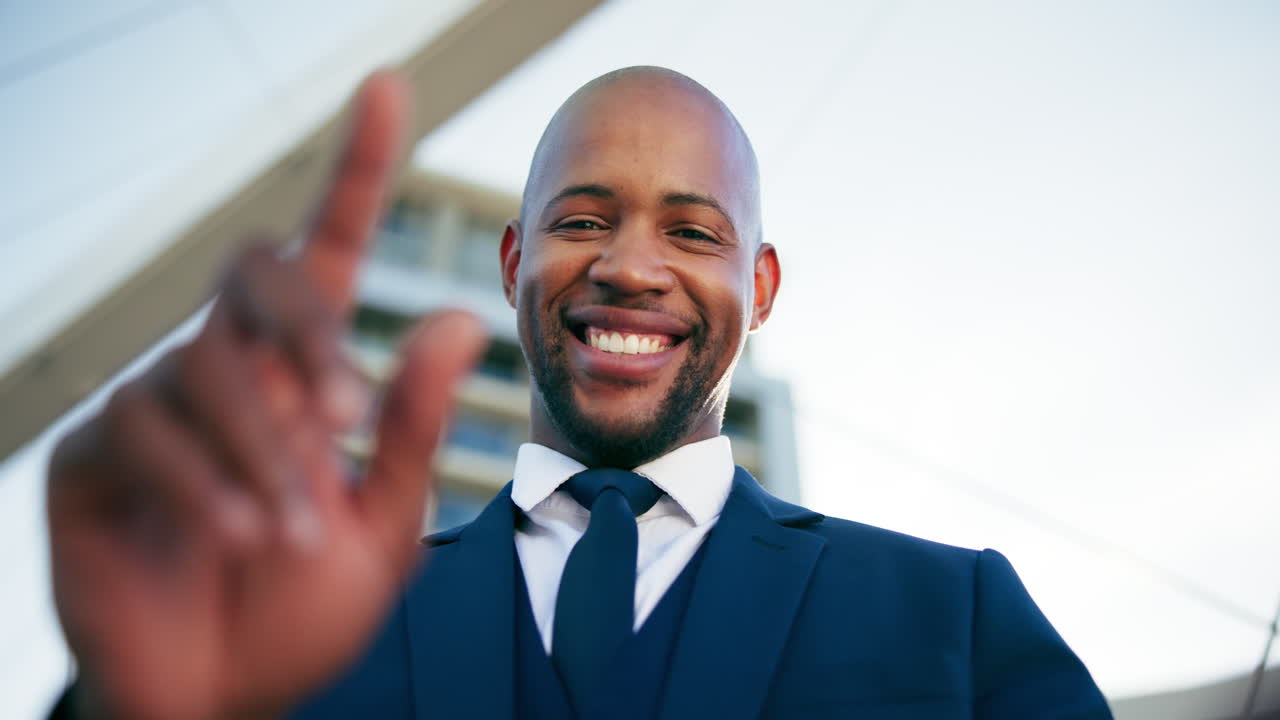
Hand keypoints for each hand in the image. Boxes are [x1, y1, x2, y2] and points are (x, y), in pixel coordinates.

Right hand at [46, 72, 487, 719]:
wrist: (224, 697)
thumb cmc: (304, 606)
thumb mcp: (382, 524)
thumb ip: (412, 428)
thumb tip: (458, 320)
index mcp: (304, 373)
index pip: (328, 249)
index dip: (359, 169)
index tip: (390, 86)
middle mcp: (229, 366)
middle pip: (254, 275)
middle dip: (306, 331)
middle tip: (347, 418)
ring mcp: (152, 403)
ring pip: (203, 370)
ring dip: (263, 452)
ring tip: (295, 533)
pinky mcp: (89, 454)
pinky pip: (141, 433)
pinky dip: (204, 484)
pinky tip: (242, 536)